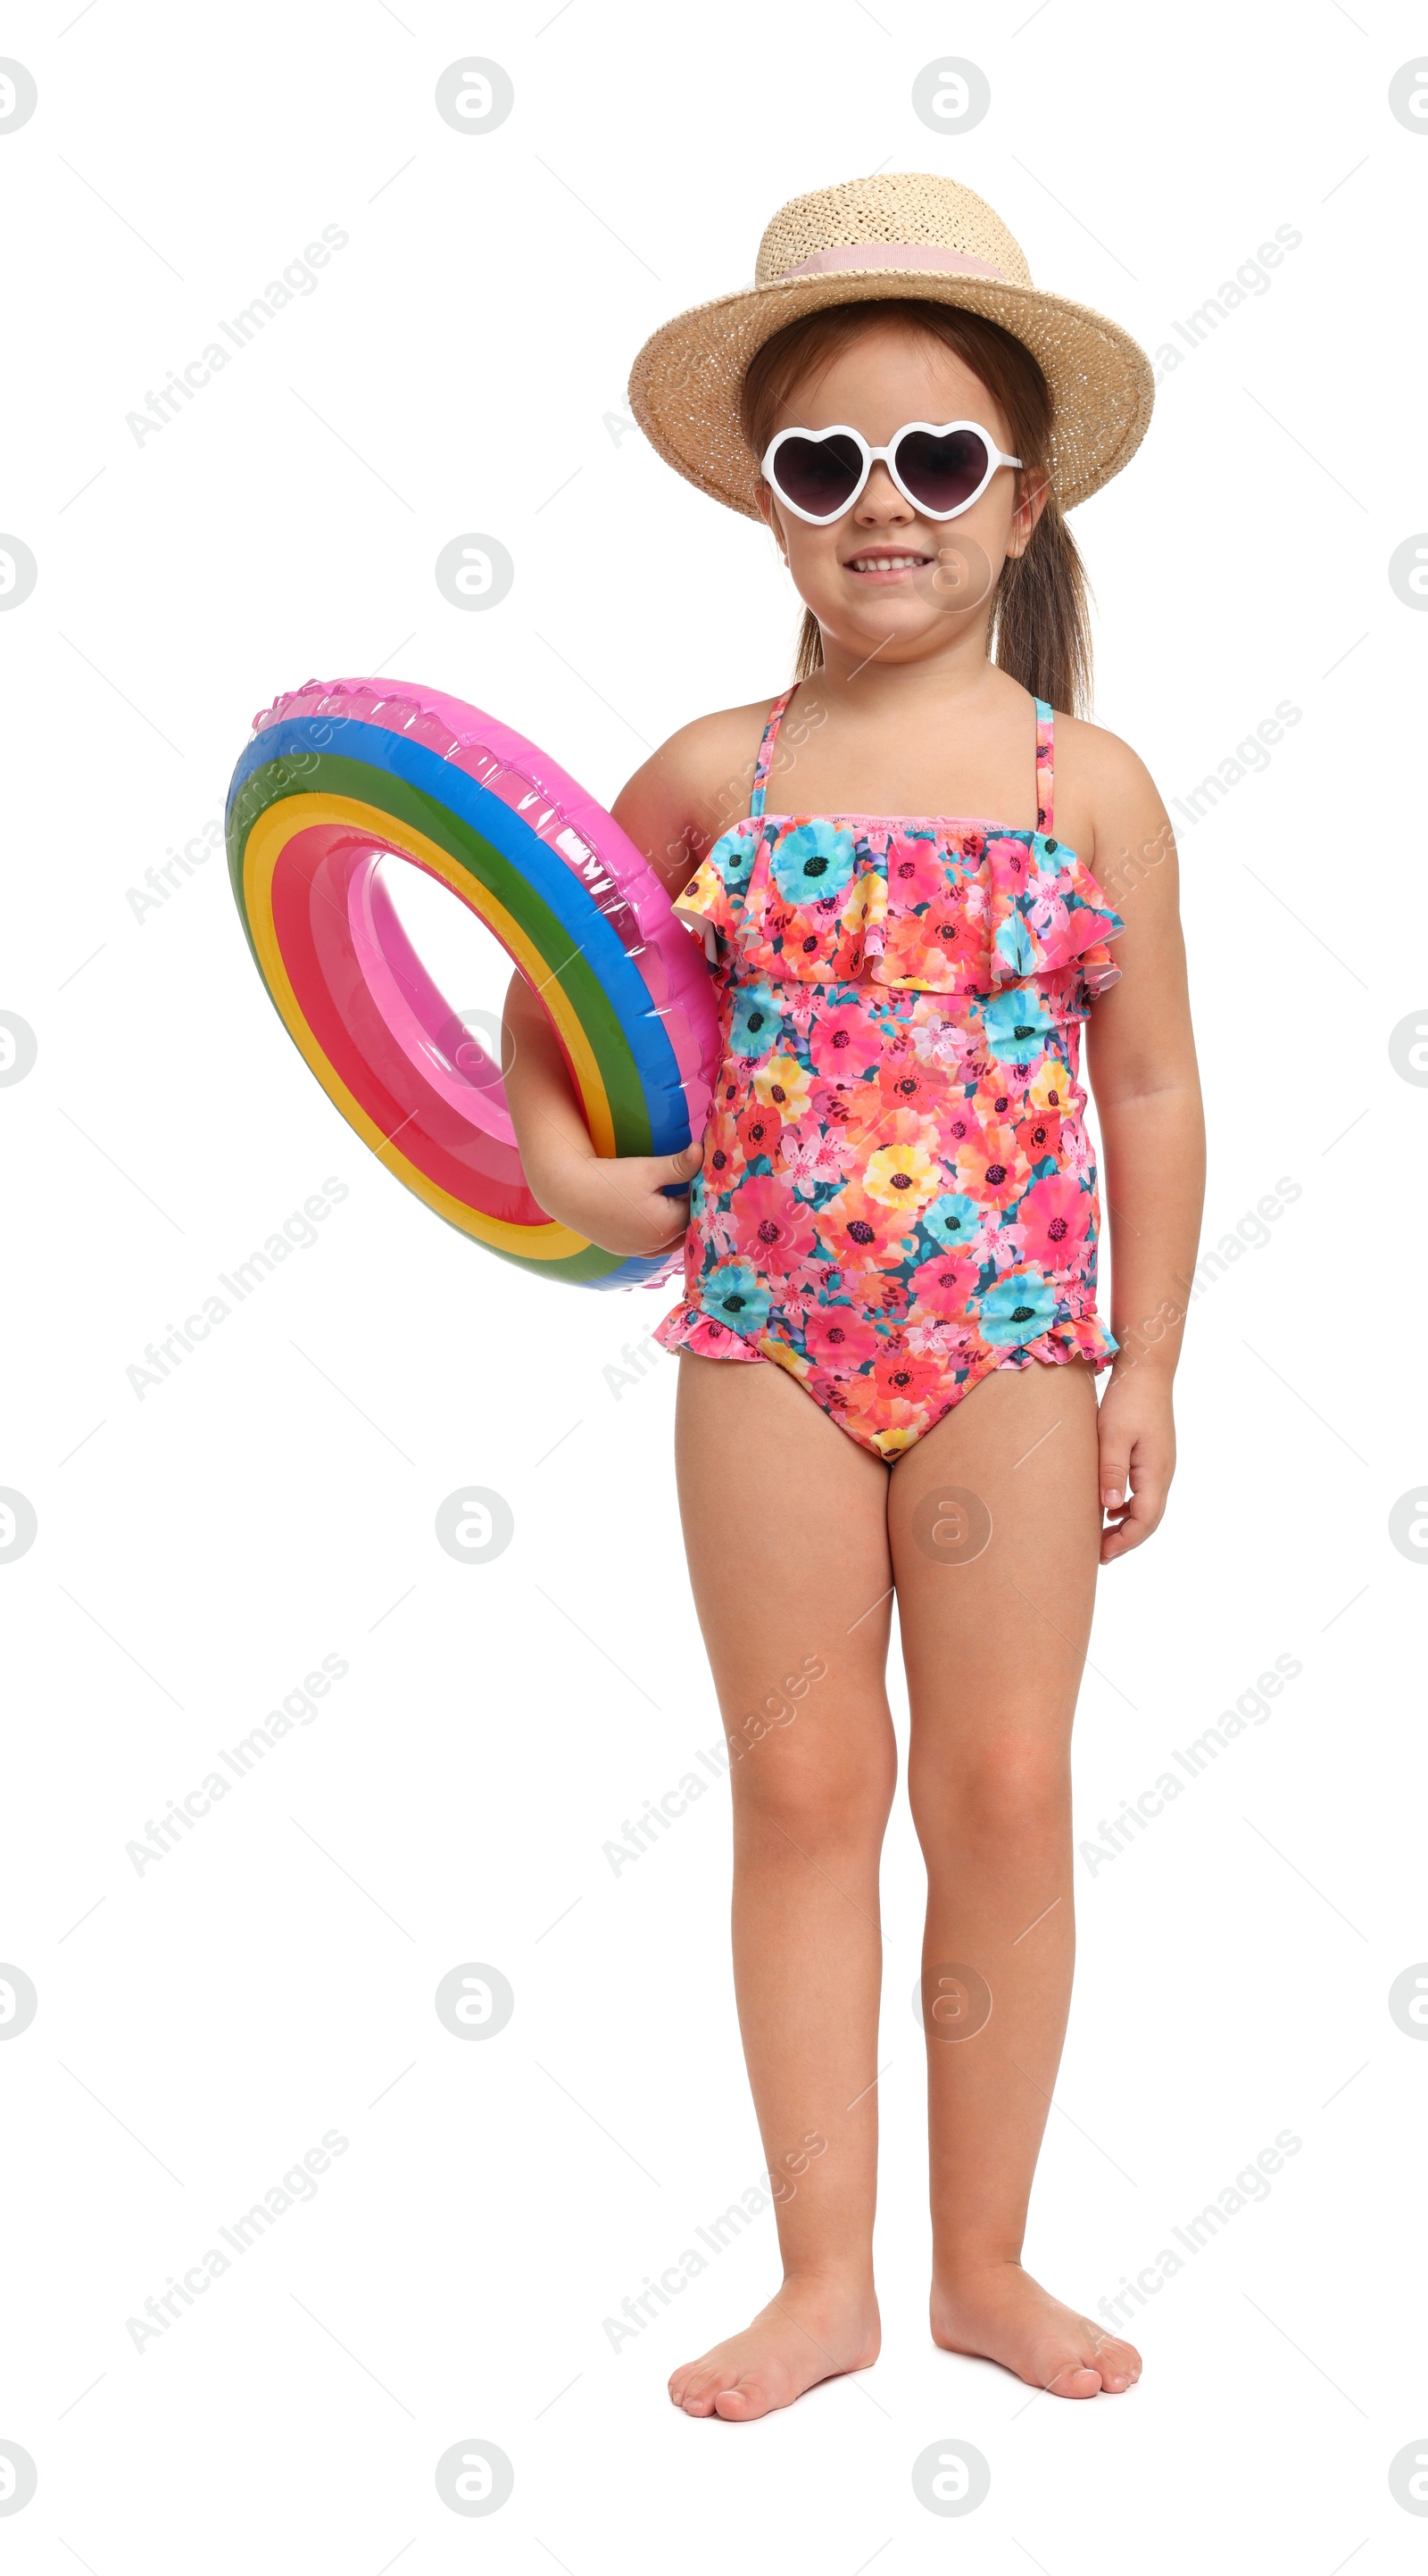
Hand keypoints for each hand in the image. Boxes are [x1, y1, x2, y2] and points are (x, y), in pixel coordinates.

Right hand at [527, 1139, 702, 1257]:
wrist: (569, 1193)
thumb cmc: (610, 1179)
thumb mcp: (648, 1169)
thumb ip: (680, 1165)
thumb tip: (702, 1152)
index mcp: (667, 1226)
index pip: (696, 1208)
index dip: (699, 1190)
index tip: (701, 1175)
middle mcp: (656, 1245)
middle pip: (685, 1227)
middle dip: (689, 1208)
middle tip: (691, 1186)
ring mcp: (639, 1251)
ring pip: (670, 1239)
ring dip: (675, 1223)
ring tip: (675, 1201)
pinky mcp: (624, 1251)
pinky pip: (652, 1245)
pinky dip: (659, 1233)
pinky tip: (655, 1217)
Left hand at [1096, 1365, 1175, 1563]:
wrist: (1147, 1371)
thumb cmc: (1128, 1400)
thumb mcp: (1113, 1435)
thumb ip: (1112, 1471)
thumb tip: (1109, 1508)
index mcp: (1155, 1471)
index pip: (1145, 1519)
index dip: (1125, 1541)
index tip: (1103, 1554)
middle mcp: (1163, 1472)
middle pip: (1149, 1519)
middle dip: (1127, 1540)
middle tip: (1100, 1556)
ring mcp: (1161, 1465)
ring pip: (1148, 1507)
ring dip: (1128, 1525)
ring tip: (1102, 1539)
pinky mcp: (1154, 1457)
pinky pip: (1145, 1492)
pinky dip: (1128, 1507)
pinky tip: (1109, 1509)